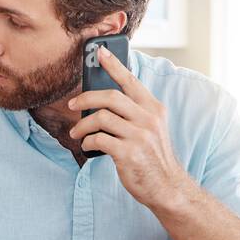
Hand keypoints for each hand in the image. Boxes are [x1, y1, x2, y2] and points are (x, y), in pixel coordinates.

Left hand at [66, 46, 196, 215]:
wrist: (167, 187)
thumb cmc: (153, 157)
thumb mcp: (151, 129)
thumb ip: (133, 113)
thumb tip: (101, 102)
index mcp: (154, 109)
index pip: (131, 81)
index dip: (114, 65)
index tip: (100, 52)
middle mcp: (148, 119)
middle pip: (110, 97)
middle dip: (86, 98)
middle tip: (72, 105)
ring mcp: (140, 136)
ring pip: (101, 118)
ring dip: (82, 125)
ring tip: (76, 133)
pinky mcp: (129, 153)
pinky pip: (99, 139)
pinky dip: (88, 141)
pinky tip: (87, 146)